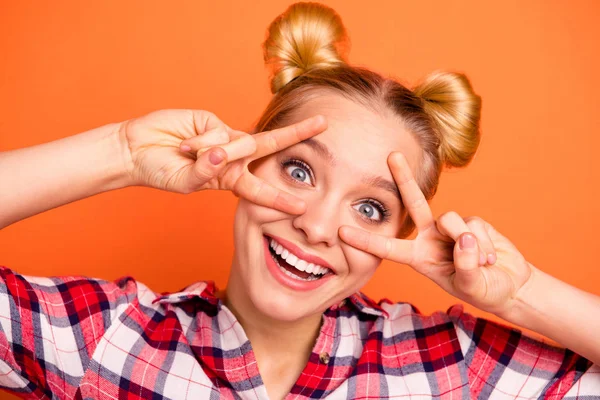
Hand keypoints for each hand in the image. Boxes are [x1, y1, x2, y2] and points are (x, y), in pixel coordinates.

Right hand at [118, 109, 326, 213]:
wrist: (137, 150)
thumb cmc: (161, 172)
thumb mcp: (185, 181)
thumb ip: (205, 171)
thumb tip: (222, 153)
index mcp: (230, 180)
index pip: (261, 188)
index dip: (280, 198)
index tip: (302, 206)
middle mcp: (233, 157)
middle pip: (271, 144)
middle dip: (298, 134)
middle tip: (323, 124)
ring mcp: (225, 137)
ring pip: (237, 144)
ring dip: (212, 153)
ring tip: (186, 155)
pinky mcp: (213, 121)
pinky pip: (218, 134)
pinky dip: (200, 143)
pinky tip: (184, 144)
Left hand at [338, 152, 532, 315]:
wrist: (510, 285)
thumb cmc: (485, 290)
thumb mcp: (472, 287)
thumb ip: (466, 267)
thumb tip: (464, 238)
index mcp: (419, 258)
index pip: (388, 248)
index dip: (365, 240)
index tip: (341, 231)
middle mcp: (430, 238)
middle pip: (414, 203)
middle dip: (404, 178)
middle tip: (392, 155)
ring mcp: (450, 229)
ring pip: (452, 220)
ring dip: (469, 243)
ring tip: (482, 263)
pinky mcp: (472, 222)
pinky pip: (474, 225)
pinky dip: (484, 244)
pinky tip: (490, 257)